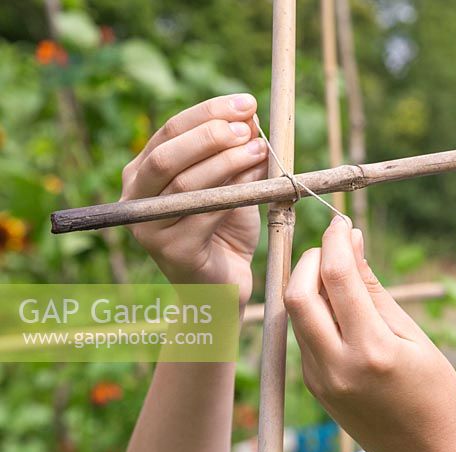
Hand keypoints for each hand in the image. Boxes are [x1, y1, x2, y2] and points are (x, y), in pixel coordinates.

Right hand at [121, 94, 266, 306]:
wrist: (222, 286)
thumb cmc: (224, 230)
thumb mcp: (229, 184)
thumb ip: (233, 153)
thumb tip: (252, 116)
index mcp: (143, 173)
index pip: (170, 130)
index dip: (209, 112)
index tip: (247, 102)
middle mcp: (136, 198)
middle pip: (168, 154)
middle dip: (211, 134)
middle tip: (250, 128)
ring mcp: (149, 227)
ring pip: (186, 184)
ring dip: (227, 161)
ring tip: (261, 150)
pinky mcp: (172, 252)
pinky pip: (205, 214)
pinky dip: (234, 193)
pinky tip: (258, 179)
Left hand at [284, 216, 455, 451]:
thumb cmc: (435, 395)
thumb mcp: (415, 338)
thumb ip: (375, 290)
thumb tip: (351, 244)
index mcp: (372, 350)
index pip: (336, 277)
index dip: (334, 241)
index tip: (342, 224)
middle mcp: (337, 366)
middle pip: (297, 294)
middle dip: (309, 259)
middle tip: (334, 246)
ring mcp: (319, 379)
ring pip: (294, 314)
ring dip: (308, 283)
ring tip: (338, 272)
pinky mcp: (313, 385)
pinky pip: (303, 335)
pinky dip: (314, 310)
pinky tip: (339, 307)